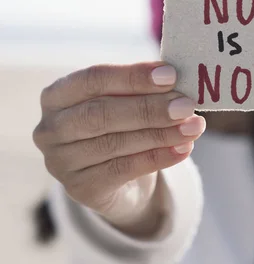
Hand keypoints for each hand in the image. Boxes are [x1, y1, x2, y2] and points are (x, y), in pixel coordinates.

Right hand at [33, 63, 204, 232]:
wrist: (118, 180)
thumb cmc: (120, 126)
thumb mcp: (125, 102)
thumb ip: (142, 89)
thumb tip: (176, 79)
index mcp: (56, 95)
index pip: (93, 79)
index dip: (133, 76)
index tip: (171, 75)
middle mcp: (50, 128)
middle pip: (101, 113)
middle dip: (149, 108)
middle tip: (186, 105)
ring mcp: (60, 162)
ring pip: (114, 143)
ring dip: (160, 133)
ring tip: (193, 126)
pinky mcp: (80, 189)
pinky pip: (123, 170)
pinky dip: (158, 157)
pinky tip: (183, 148)